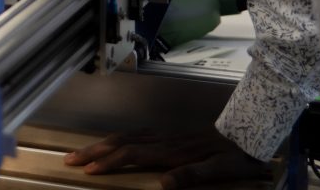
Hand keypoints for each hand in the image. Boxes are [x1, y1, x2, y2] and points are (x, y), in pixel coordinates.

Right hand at [63, 128, 269, 188]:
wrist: (248, 134)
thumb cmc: (235, 157)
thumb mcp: (219, 170)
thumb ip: (191, 175)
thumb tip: (163, 184)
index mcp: (171, 151)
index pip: (132, 154)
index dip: (109, 161)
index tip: (89, 169)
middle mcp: (163, 141)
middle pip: (121, 143)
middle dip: (94, 151)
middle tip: (70, 159)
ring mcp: (165, 137)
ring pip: (126, 137)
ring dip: (102, 144)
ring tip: (82, 152)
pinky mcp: (169, 136)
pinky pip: (136, 135)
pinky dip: (118, 139)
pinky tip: (113, 143)